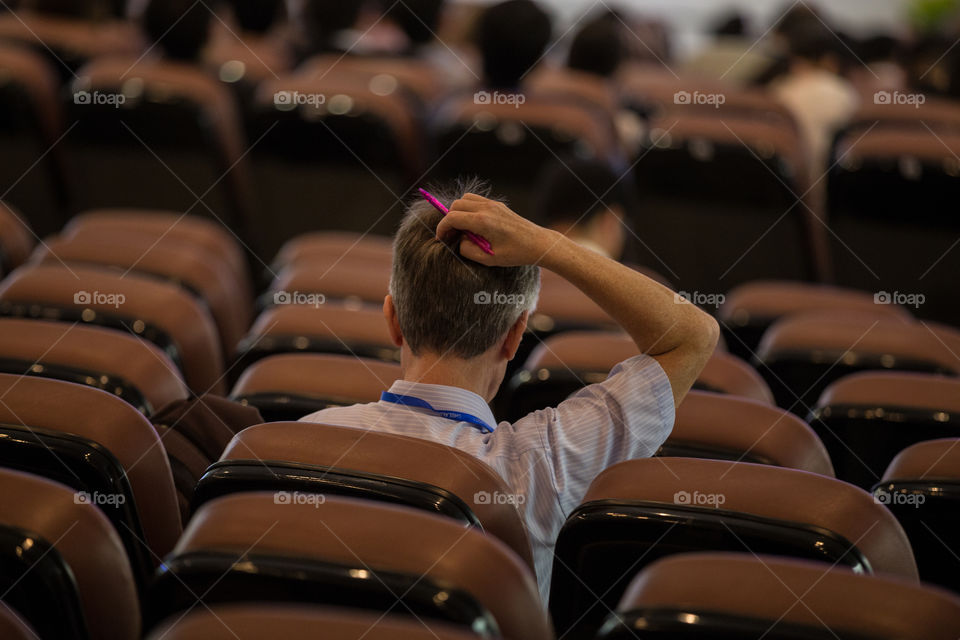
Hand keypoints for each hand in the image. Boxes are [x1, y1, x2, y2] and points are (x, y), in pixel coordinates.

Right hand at [436, 193, 555, 265]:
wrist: (537, 243)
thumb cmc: (515, 253)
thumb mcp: (488, 259)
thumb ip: (468, 250)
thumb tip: (460, 241)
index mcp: (482, 221)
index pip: (452, 217)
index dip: (442, 228)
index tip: (441, 239)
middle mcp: (486, 208)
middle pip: (456, 205)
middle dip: (449, 219)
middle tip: (451, 235)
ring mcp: (493, 204)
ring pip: (465, 199)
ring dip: (458, 212)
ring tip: (462, 228)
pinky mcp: (498, 205)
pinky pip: (476, 200)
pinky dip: (468, 208)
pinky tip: (473, 224)